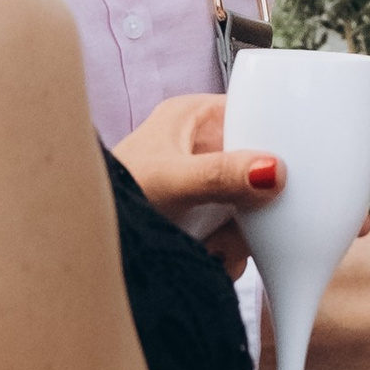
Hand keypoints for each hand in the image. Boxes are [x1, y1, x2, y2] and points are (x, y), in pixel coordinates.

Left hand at [110, 94, 282, 268]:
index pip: (253, 113)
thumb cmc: (114, 198)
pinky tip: (209, 257)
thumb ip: (219, 176)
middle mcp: (201, 146)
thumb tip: (272, 170)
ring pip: (250, 205)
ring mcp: (203, 184)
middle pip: (257, 167)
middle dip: (253, 203)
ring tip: (213, 246)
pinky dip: (228, 250)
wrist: (84, 246)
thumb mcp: (171, 182)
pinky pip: (236, 231)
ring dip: (240, 234)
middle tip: (241, 221)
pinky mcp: (202, 218)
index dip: (274, 140)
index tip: (285, 172)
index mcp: (193, 116)